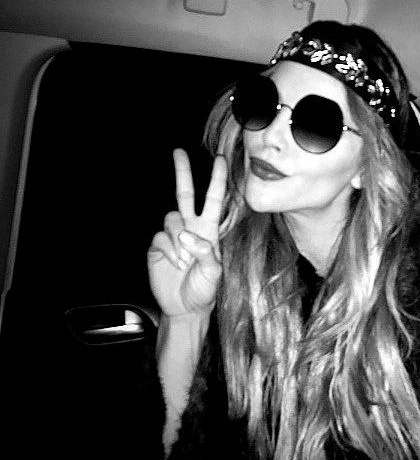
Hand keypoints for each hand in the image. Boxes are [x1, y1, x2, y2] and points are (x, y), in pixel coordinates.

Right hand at [147, 149, 226, 316]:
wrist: (185, 307)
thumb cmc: (205, 288)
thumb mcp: (214, 272)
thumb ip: (206, 252)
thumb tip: (187, 236)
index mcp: (209, 229)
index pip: (214, 199)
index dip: (217, 179)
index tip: (220, 159)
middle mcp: (191, 227)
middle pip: (185, 193)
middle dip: (183, 172)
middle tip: (178, 152)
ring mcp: (173, 235)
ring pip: (171, 218)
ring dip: (178, 238)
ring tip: (185, 260)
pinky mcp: (157, 246)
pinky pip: (160, 237)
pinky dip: (169, 250)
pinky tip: (175, 263)